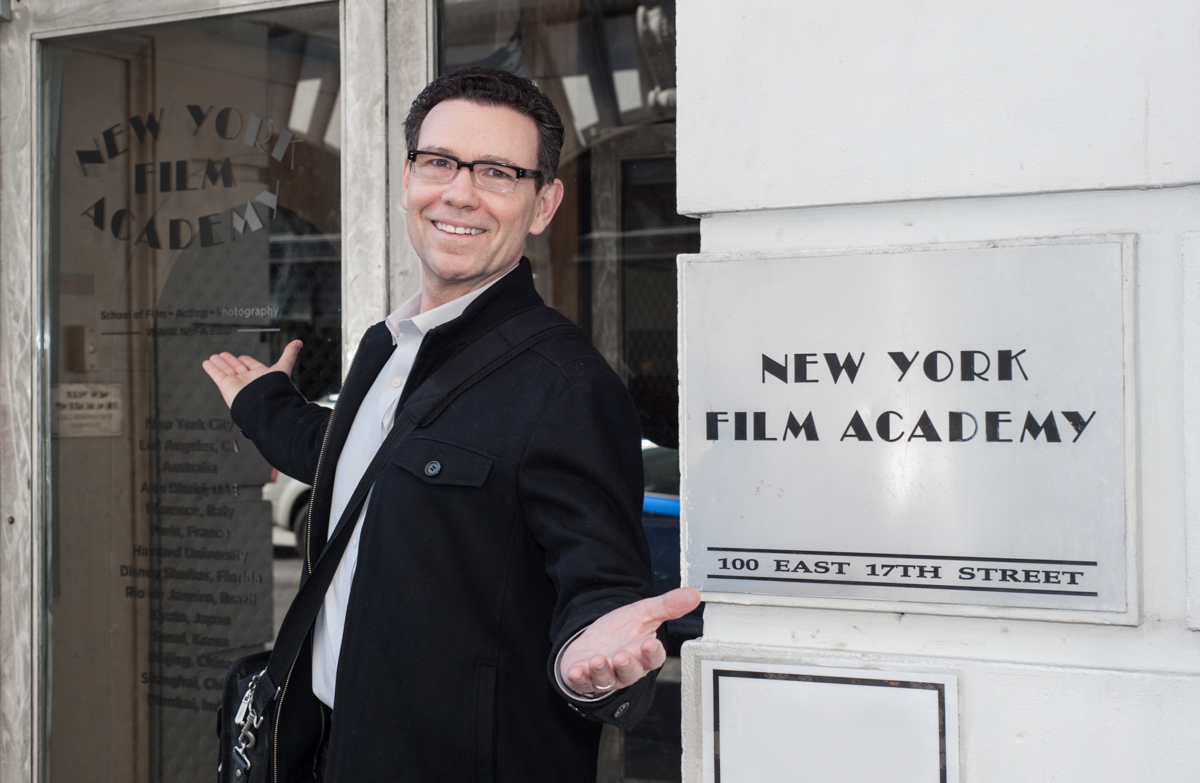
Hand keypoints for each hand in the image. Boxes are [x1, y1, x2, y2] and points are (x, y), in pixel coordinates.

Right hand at [201, 340, 302, 408]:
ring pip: (226, 370)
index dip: (247, 361)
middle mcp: (249, 380)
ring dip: (220, 363)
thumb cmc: (275, 389)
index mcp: (262, 376)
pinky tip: (207, 363)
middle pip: (237, 368)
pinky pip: (217, 375)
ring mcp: (237, 383)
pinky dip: (211, 369)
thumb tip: (299, 342)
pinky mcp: (226, 386)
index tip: (242, 357)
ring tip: (213, 357)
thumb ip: (290, 354)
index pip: (252, 366)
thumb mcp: (284, 366)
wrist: (264, 405)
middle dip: (230, 361)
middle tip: (223, 355)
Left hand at [560, 587, 700, 696]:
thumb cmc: (619, 632)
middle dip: (627, 665)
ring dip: (602, 671)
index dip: (651, 653)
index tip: (650, 643)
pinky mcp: (583, 679)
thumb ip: (667, 606)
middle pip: (630, 672)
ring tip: (598, 660)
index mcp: (642, 654)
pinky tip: (576, 671)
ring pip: (606, 679)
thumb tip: (694, 594)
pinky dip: (578, 678)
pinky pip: (581, 683)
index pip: (652, 658)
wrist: (591, 642)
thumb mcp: (642, 614)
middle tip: (622, 655)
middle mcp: (625, 669)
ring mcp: (604, 676)